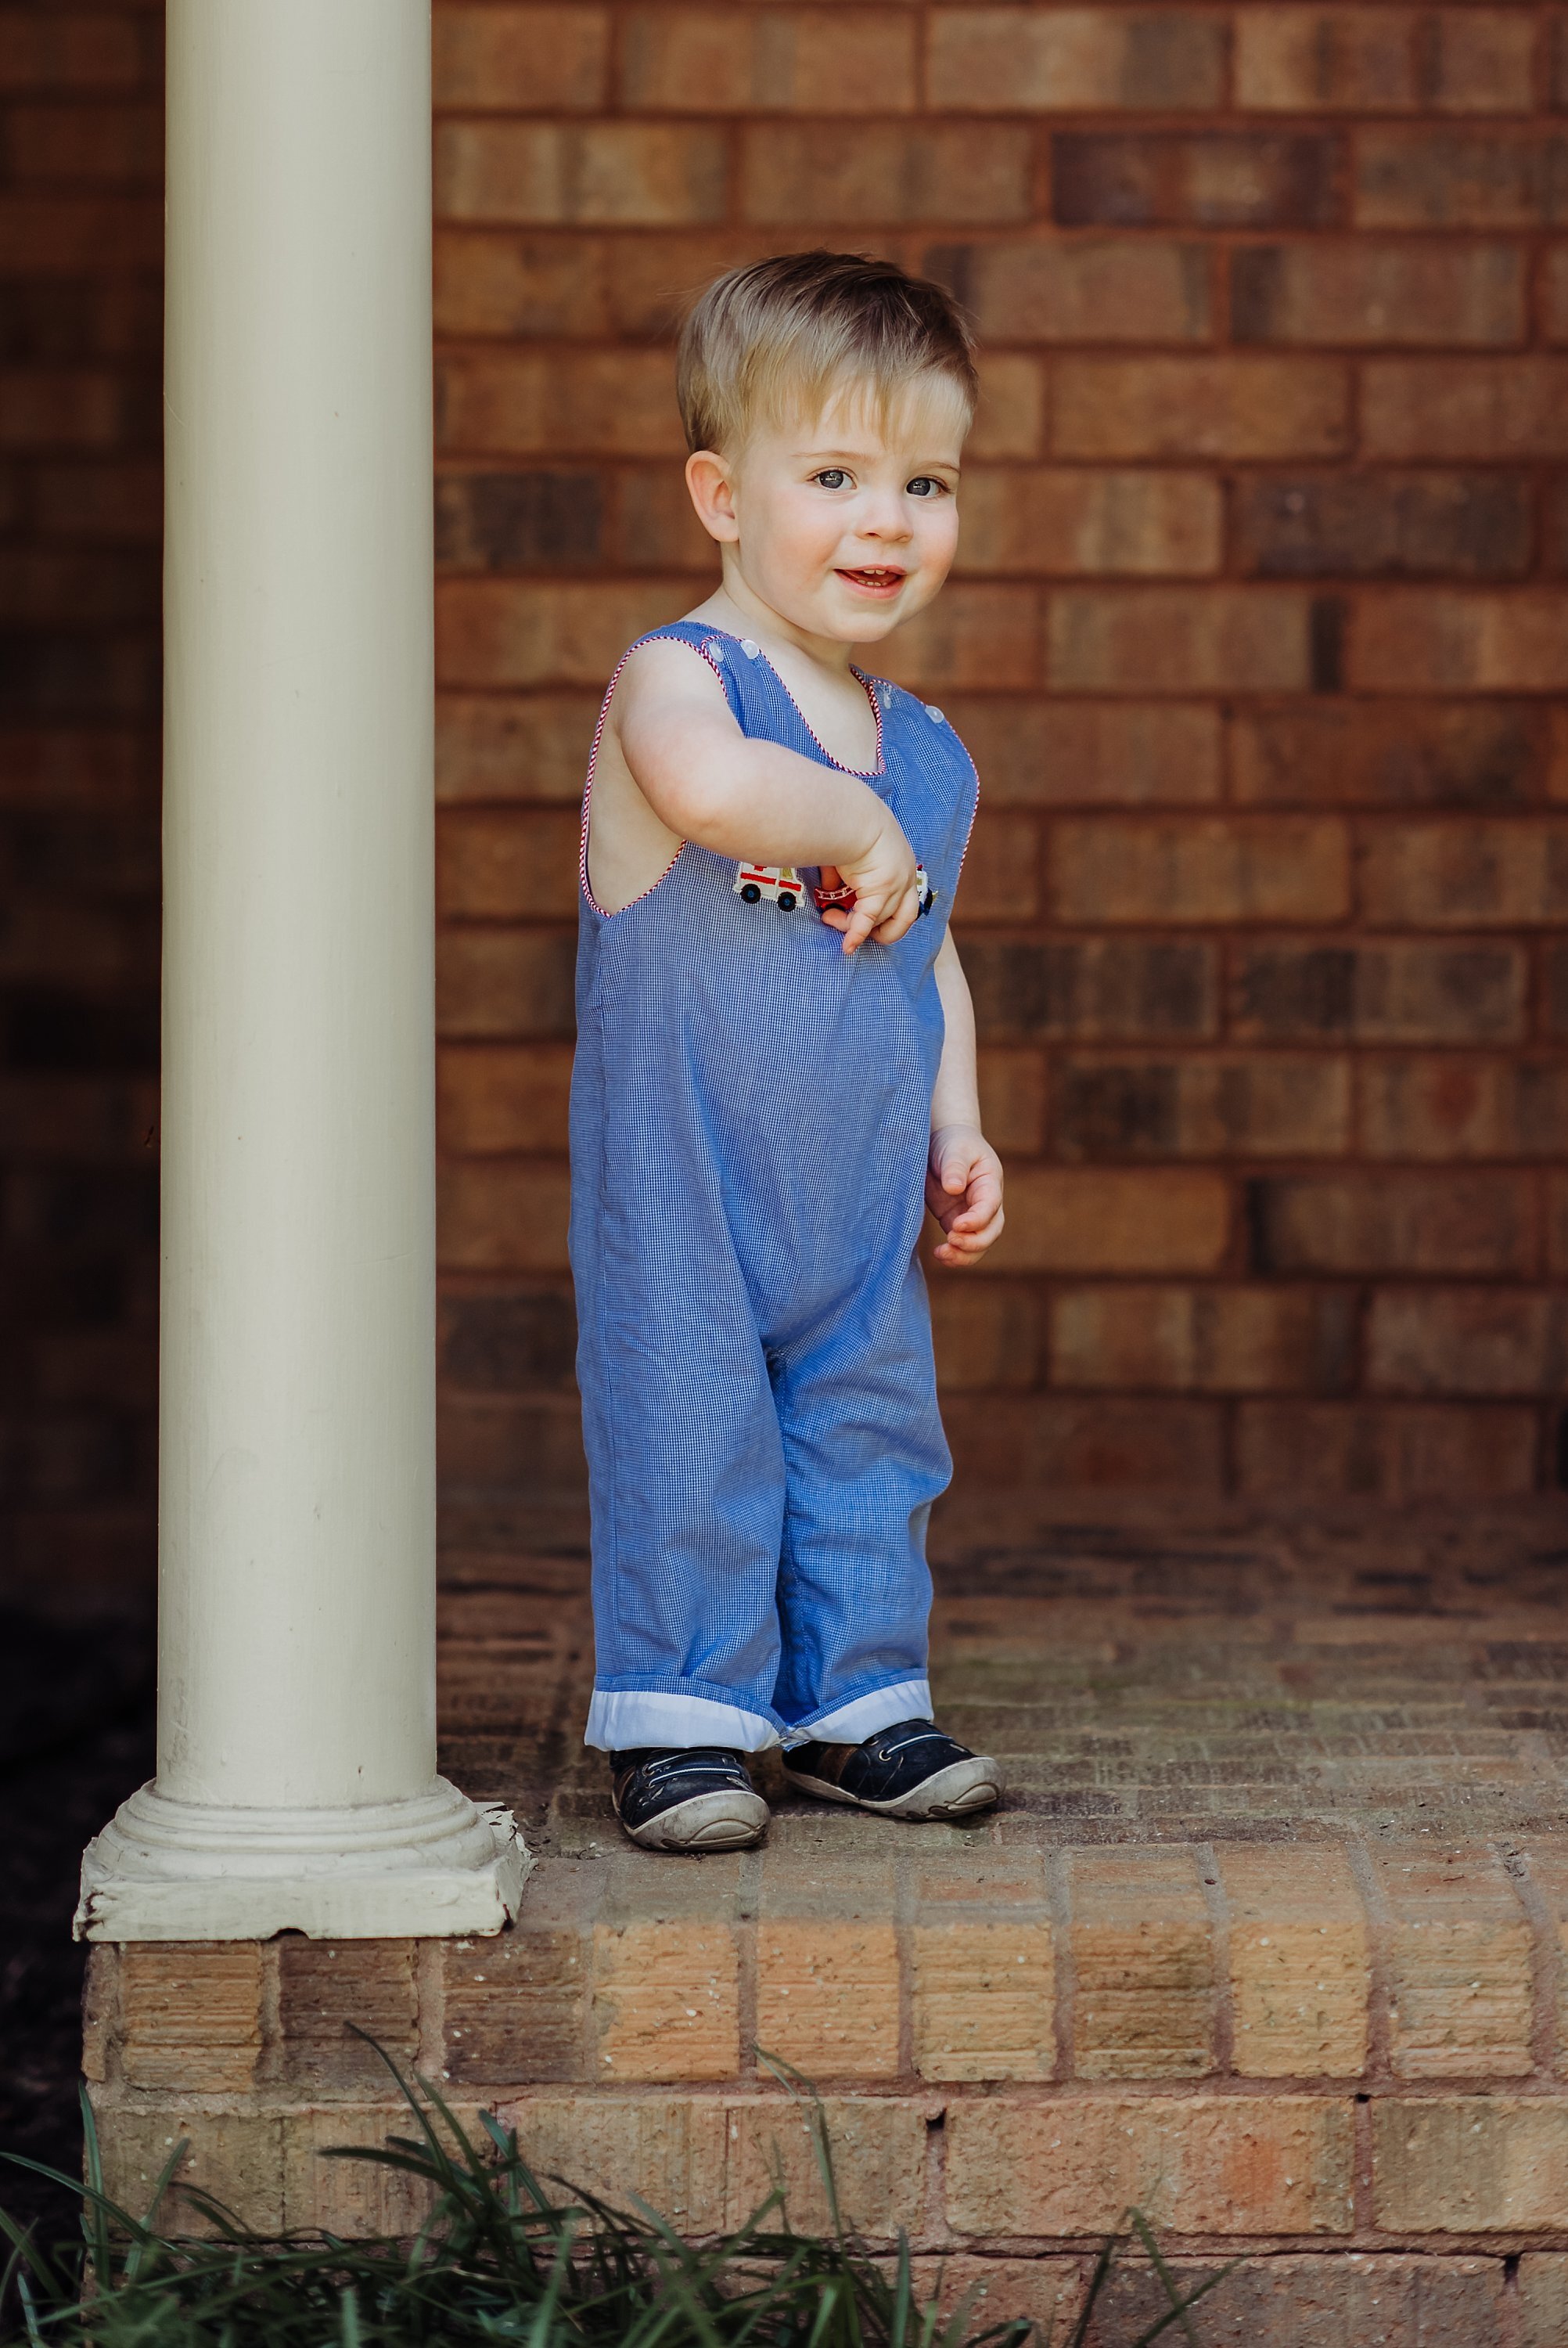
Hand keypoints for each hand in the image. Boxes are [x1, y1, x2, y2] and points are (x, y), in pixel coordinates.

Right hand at [817, 808, 919, 953]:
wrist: (852, 814)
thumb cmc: (849, 824)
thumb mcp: (850, 850)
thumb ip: (842, 873)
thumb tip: (830, 888)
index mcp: (903, 864)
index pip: (903, 899)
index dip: (886, 914)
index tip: (862, 913)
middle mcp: (906, 876)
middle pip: (902, 918)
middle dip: (881, 931)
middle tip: (857, 931)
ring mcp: (896, 885)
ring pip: (880, 921)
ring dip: (855, 927)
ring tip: (830, 920)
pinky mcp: (881, 890)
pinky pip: (866, 921)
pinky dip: (855, 936)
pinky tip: (846, 947)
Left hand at [926, 1124, 1004, 1266]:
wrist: (943, 1143)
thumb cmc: (952, 1143)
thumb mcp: (954, 1149)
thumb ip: (955, 1166)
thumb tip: (954, 1188)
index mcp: (990, 1183)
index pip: (990, 1206)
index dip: (977, 1220)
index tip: (956, 1225)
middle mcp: (986, 1203)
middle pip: (991, 1231)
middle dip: (974, 1242)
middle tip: (950, 1240)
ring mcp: (971, 1215)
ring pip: (979, 1243)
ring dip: (964, 1255)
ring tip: (943, 1255)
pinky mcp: (955, 1221)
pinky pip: (962, 1244)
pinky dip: (954, 1254)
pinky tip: (940, 1255)